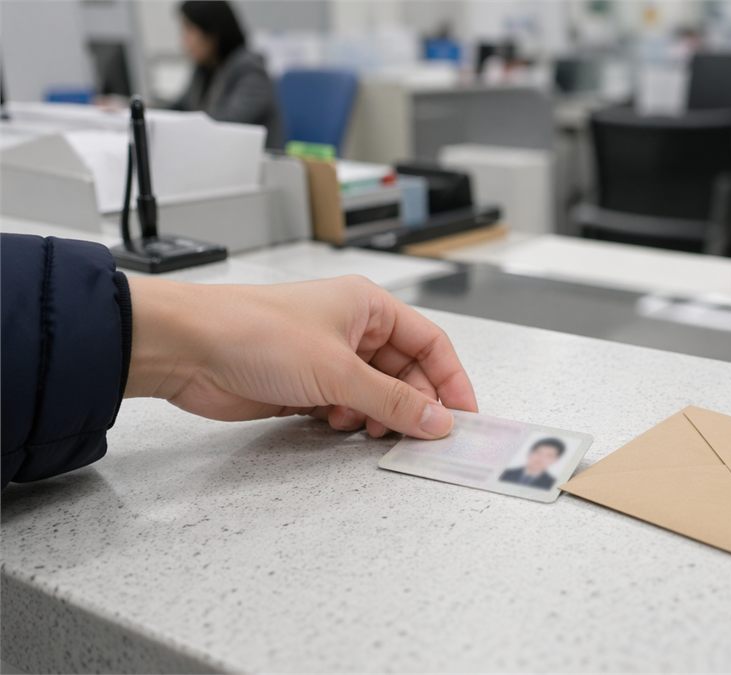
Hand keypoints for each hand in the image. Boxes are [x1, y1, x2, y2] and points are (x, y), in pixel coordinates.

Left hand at [125, 275, 477, 438]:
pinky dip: (349, 421)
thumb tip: (437, 421)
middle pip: (406, 373)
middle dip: (413, 404)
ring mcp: (327, 359)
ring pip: (376, 394)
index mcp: (368, 306)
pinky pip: (345, 408)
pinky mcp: (304, 386)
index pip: (430, 343)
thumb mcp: (338, 370)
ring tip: (368, 429)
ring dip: (378, 416)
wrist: (186, 349)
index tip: (464, 416)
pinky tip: (337, 425)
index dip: (451, 380)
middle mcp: (352, 329)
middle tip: (421, 436)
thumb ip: (393, 401)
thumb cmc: (255, 332)